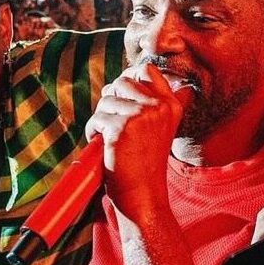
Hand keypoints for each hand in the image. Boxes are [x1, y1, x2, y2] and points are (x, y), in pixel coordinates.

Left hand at [84, 63, 182, 217]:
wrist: (143, 195)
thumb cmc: (144, 163)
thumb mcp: (155, 127)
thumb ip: (145, 103)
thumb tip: (115, 84)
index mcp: (170, 105)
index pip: (147, 70)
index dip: (128, 77)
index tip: (121, 96)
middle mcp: (159, 107)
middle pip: (121, 82)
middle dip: (111, 100)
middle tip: (113, 123)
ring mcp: (141, 115)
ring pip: (106, 100)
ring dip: (101, 118)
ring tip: (109, 138)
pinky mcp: (121, 127)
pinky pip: (96, 119)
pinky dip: (93, 132)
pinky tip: (103, 147)